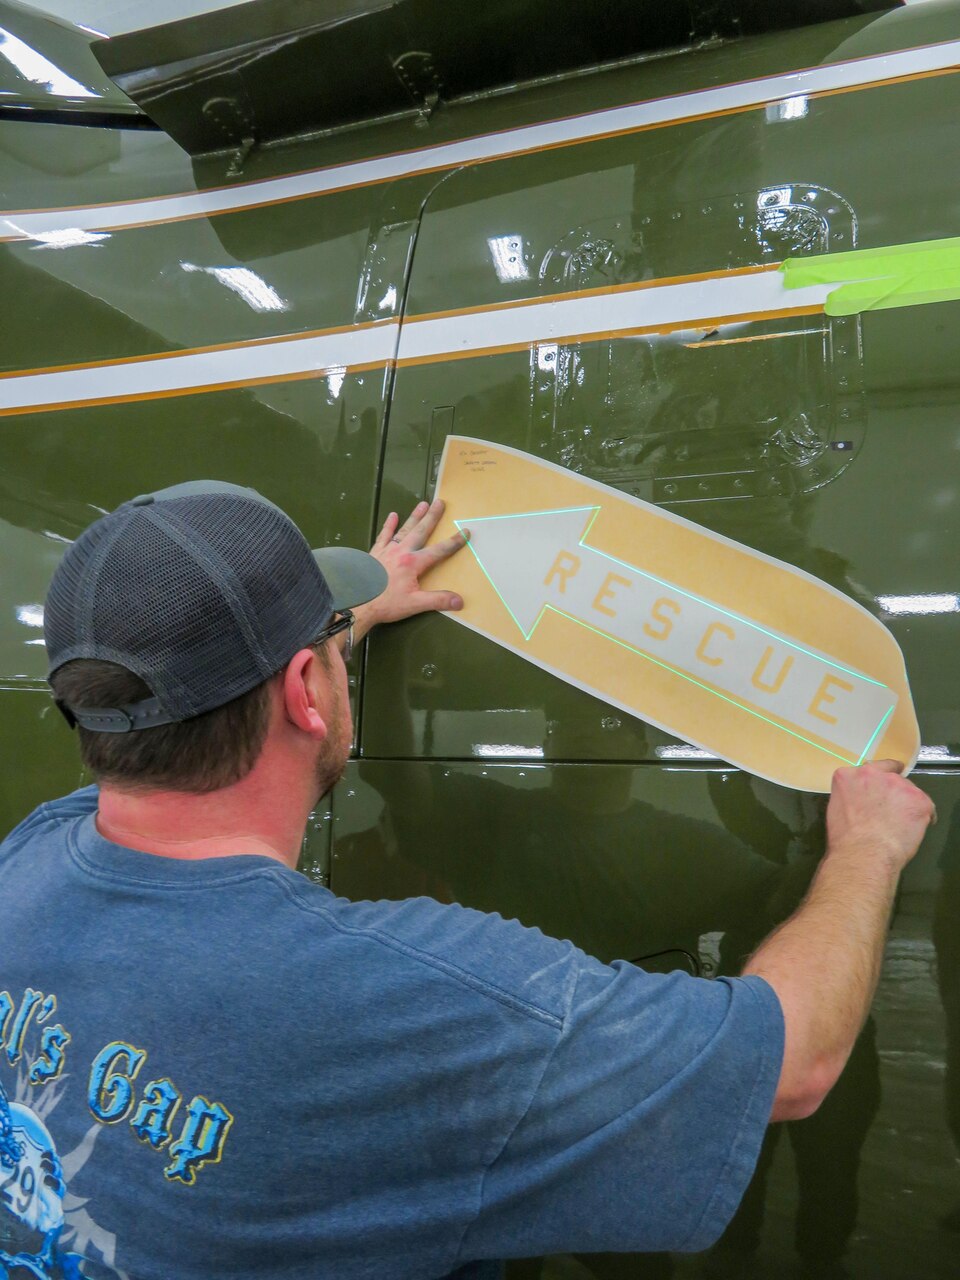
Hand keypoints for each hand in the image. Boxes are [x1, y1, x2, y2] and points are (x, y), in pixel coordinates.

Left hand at [354, 499, 467, 637]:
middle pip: (421, 531)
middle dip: (432, 517)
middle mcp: (401, 552)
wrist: (357, 603)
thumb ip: (438, 600)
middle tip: (440, 502)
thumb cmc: (386, 604)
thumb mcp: (415, 604)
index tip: (465, 531)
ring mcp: (387, 550)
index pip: (439, 551)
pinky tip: (392, 515)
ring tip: (423, 504)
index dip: (454, 542)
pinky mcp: (375, 553)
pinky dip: (388, 525)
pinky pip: (383, 535)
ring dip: (414, 516)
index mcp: (413, 563)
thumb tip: (459, 601)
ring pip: (404, 529)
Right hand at [826, 759, 935, 873]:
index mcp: (849, 776)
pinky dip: (922, 817)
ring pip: (909, 791)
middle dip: (893, 792)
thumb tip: (862, 804)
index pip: (870, 768)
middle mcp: (874, 773)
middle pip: (892, 777)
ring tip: (900, 826)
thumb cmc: (844, 839)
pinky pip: (926, 807)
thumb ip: (851, 797)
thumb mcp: (836, 809)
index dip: (879, 779)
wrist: (864, 853)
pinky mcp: (919, 799)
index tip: (882, 788)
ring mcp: (898, 784)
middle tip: (889, 812)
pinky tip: (911, 831)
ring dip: (907, 804)